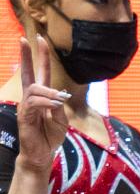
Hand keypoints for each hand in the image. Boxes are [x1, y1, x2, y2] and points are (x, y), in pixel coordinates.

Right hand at [15, 35, 68, 171]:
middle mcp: (31, 98)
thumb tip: (58, 95)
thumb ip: (59, 106)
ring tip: (59, 100)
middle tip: (26, 39)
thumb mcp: (61, 120)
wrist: (42, 154)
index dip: (41, 57)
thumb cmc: (50, 136)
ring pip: (34, 89)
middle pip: (27, 73)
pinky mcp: (24, 116)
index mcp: (42, 97)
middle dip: (27, 56)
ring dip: (49, 92)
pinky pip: (34, 103)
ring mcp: (26, 106)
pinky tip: (54, 106)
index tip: (40, 39)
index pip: (41, 73)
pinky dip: (46, 102)